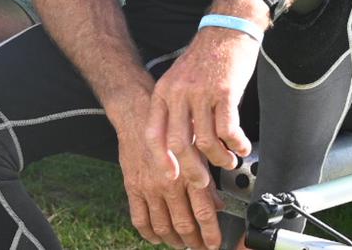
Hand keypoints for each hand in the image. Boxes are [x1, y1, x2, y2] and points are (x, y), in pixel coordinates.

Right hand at [115, 92, 224, 248]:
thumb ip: (207, 177)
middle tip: (200, 247)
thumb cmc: (169, 127)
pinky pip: (140, 219)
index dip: (210, 234)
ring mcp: (149, 188)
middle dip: (194, 242)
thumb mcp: (196, 148)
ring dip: (174, 241)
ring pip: (163, 226)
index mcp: (188, 172)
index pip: (203, 212)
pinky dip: (149, 233)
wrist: (138, 114)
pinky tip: (157, 237)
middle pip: (184, 224)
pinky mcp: (132, 188)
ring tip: (182, 245)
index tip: (214, 244)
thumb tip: (218, 204)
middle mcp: (169, 183)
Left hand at [148, 26, 259, 174]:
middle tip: (203, 182)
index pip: (154, 133)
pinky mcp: (225, 92)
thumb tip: (183, 148)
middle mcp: (179, 93)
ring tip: (229, 161)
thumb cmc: (205, 59)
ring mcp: (201, 93)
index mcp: (164, 92)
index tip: (171, 177)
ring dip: (220, 159)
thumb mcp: (180, 81)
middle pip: (179, 144)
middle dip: (192, 170)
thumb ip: (177, 110)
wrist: (227, 30)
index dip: (160, 160)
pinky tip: (242, 147)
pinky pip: (228, 131)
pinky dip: (237, 145)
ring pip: (206, 141)